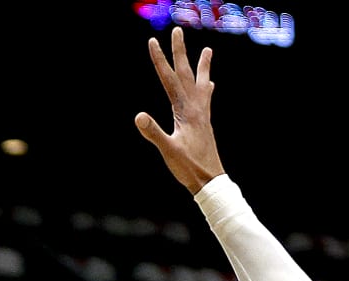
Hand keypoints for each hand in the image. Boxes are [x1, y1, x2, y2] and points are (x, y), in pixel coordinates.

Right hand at [134, 26, 225, 193]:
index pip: (169, 80)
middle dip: (180, 52)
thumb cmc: (189, 167)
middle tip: (178, 31)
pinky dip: (206, 89)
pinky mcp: (205, 123)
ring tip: (208, 50)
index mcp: (186, 111)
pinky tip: (210, 85)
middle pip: (186, 74)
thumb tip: (138, 116)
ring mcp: (202, 115)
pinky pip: (206, 100)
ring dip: (202, 66)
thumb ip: (154, 132)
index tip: (153, 41)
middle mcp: (196, 108)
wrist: (210, 181)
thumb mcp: (168, 150)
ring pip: (200, 83)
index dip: (160, 60)